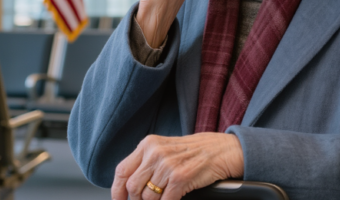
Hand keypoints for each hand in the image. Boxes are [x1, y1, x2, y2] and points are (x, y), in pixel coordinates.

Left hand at [112, 133, 243, 199]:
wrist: (222, 150)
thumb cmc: (194, 152)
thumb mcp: (166, 150)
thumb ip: (147, 163)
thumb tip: (130, 186)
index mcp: (148, 144)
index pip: (122, 171)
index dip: (117, 191)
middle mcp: (155, 152)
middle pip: (133, 187)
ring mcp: (168, 165)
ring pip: (147, 197)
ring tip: (164, 198)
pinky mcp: (180, 178)